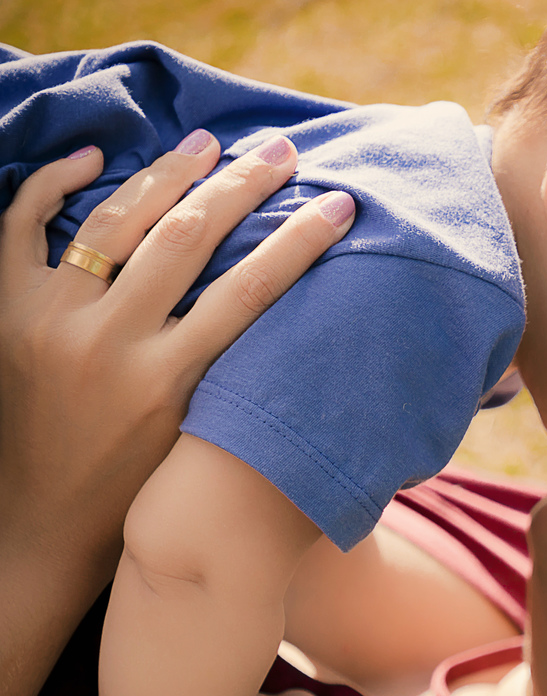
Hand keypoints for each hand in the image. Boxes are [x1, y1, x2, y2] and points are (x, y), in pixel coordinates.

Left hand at [0, 133, 354, 695]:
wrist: (38, 528)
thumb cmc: (135, 489)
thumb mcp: (196, 435)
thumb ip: (232, 375)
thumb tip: (294, 322)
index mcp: (167, 384)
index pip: (250, 292)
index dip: (299, 241)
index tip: (339, 204)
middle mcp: (108, 346)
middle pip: (186, 239)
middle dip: (241, 187)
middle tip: (280, 153)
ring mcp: (48, 323)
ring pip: (114, 221)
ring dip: (168, 173)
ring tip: (208, 142)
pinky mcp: (4, 312)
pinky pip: (22, 225)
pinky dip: (54, 183)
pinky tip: (94, 157)